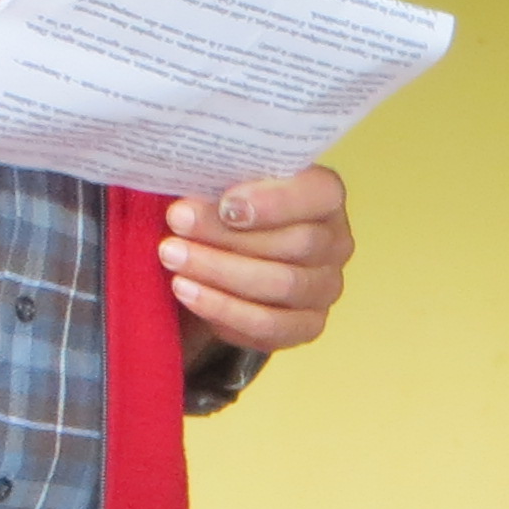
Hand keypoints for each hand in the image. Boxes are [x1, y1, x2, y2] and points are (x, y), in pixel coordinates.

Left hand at [163, 168, 352, 355]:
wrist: (226, 259)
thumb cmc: (226, 211)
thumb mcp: (224, 184)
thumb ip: (218, 181)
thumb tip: (189, 196)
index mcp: (324, 197)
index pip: (320, 193)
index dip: (276, 200)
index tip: (225, 204)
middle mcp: (336, 243)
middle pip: (296, 243)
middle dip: (229, 235)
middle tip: (177, 223)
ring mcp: (325, 288)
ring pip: (281, 284)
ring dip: (219, 271)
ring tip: (172, 257)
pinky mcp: (307, 327)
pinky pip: (270, 325)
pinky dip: (224, 309)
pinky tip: (188, 292)